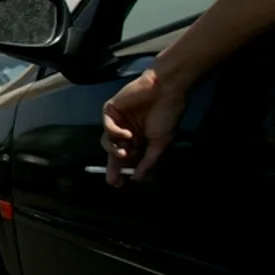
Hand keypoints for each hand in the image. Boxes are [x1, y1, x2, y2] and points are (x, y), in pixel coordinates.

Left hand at [100, 69, 185, 186]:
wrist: (166, 90)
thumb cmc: (167, 113)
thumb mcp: (159, 142)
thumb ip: (148, 160)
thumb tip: (139, 177)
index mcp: (138, 139)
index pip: (126, 158)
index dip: (121, 171)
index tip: (119, 184)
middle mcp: (126, 131)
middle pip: (113, 152)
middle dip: (112, 167)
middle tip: (112, 179)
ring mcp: (118, 120)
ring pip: (107, 141)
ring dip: (114, 150)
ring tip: (125, 152)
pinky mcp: (111, 110)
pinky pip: (107, 125)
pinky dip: (115, 132)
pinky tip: (127, 134)